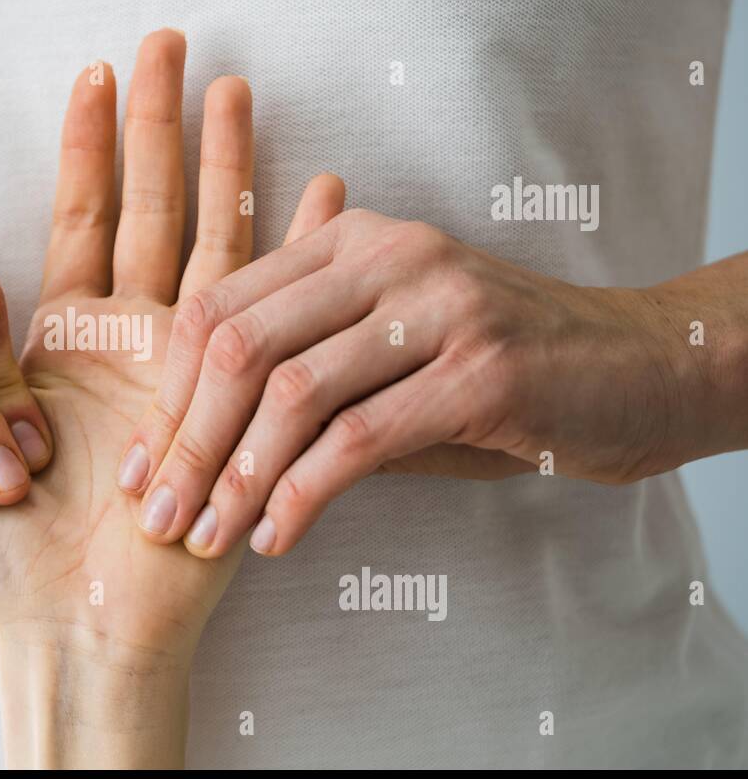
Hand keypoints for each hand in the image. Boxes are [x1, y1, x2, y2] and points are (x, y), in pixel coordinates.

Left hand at [0, 30, 265, 765]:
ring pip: (214, 240)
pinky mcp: (234, 399)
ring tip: (241, 90)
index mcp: (62, 338)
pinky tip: (330, 195)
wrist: (75, 624)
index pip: (82, 215)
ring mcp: (189, 364)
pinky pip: (274, 311)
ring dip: (231, 166)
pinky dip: (302, 252)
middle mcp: (131, 338)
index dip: (89, 145)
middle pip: (151, 207)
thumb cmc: (8, 548)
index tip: (96, 74)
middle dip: (160, 126)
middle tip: (172, 44)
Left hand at [121, 203, 710, 557]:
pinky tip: (277, 537)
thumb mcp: (392, 348)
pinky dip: (304, 495)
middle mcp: (387, 257)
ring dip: (237, 478)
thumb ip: (312, 371)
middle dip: (186, 441)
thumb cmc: (497, 366)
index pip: (218, 305)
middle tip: (157, 515)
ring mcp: (437, 308)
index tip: (139, 462)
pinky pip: (361, 439)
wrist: (640, 366)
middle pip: (240, 345)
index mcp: (350, 241)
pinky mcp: (482, 371)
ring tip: (207, 537)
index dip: (166, 389)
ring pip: (293, 393)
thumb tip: (206, 446)